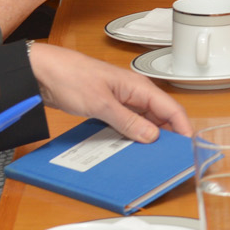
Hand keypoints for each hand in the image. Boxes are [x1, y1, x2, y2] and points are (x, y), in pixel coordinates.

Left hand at [27, 43, 189, 142]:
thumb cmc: (70, 77)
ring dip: (146, 136)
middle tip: (168, 156)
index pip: (171, 108)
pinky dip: (130, 135)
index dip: (182, 127)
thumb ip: (128, 121)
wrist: (41, 72)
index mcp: (138, 87)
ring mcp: (121, 100)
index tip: (187, 146)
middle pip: (160, 116)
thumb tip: (152, 136)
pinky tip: (127, 147)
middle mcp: (133, 93)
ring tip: (149, 155)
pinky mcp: (108, 107)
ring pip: (143, 121)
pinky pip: (126, 123)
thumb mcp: (100, 104)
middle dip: (167, 135)